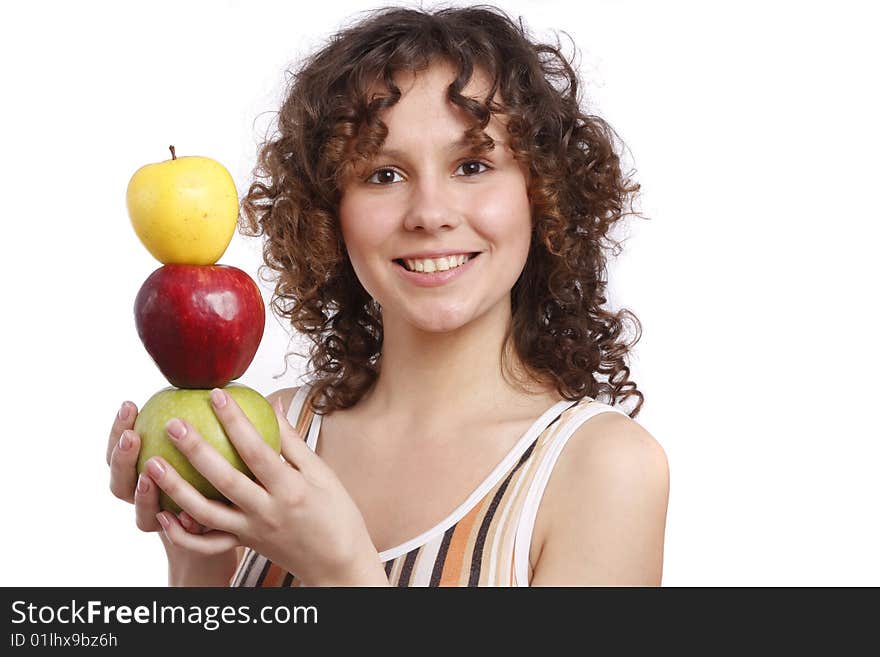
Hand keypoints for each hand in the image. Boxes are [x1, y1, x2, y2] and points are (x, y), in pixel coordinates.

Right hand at [107, 401, 238, 584]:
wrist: (221, 529)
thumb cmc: (214, 478)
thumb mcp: (212, 448)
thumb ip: (206, 425)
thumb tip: (218, 386)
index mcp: (145, 470)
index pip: (122, 447)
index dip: (119, 428)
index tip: (130, 404)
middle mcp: (144, 498)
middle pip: (119, 483)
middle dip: (121, 459)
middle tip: (133, 437)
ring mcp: (159, 521)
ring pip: (141, 514)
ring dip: (143, 495)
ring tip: (150, 475)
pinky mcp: (179, 541)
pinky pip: (172, 535)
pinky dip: (176, 526)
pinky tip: (183, 513)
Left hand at [142, 389, 386, 585]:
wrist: (338, 565)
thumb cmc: (337, 514)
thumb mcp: (322, 473)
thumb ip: (292, 441)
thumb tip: (273, 404)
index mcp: (291, 489)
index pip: (257, 451)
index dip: (235, 422)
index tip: (217, 395)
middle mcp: (268, 512)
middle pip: (224, 480)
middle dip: (196, 451)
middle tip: (173, 424)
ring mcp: (252, 531)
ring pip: (206, 513)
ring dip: (176, 489)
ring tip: (152, 463)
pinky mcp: (243, 545)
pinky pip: (207, 544)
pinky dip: (182, 534)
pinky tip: (163, 515)